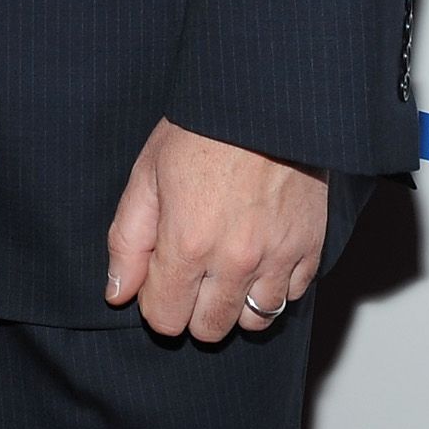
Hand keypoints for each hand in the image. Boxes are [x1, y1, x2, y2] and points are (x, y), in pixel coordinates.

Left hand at [104, 118, 328, 340]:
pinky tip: (259, 255)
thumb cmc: (201, 129)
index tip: (158, 277)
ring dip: (235, 303)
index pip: (165, 319)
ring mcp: (278, 257)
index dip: (155, 301)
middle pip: (209, 329)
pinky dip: (274, 285)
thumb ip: (128, 241)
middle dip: (192, 309)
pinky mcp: (310, 247)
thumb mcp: (146, 175)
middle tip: (190, 271)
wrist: (262, 100)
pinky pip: (292, 296)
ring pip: (255, 321)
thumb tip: (117, 293)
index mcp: (188, 243)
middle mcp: (236, 260)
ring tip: (225, 268)